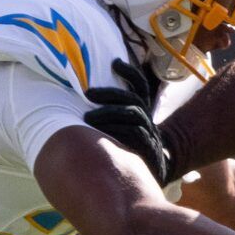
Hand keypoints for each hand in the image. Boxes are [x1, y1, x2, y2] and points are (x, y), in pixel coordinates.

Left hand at [83, 59, 173, 185]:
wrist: (154, 173)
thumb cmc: (129, 147)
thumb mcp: (123, 127)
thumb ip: (110, 113)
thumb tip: (80, 97)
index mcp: (141, 110)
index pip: (140, 86)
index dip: (130, 73)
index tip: (114, 62)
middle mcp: (147, 119)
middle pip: (132, 99)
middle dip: (110, 93)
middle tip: (88, 93)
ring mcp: (149, 133)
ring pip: (132, 114)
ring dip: (109, 112)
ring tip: (87, 117)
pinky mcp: (148, 149)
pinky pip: (135, 134)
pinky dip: (117, 130)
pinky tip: (101, 133)